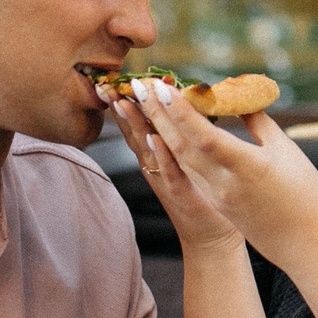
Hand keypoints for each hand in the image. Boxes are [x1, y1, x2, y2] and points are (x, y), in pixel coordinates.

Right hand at [108, 97, 239, 252]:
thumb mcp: (190, 160)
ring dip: (135, 126)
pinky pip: (168, 172)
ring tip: (123, 103)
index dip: (126, 103)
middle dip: (121, 109)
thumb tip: (190, 104)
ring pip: (146, 149)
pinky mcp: (180, 193)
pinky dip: (160, 156)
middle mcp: (155, 167)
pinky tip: (154, 139)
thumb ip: (186, 135)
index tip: (114, 80)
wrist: (211, 237)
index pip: (138, 124)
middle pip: (134, 132)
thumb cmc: (204, 194)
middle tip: (106, 85)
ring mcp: (164, 180)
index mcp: (157, 156)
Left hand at [127, 84, 317, 265]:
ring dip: (160, 129)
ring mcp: (218, 196)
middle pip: (183, 145)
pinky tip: (162, 136)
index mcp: (247, 167)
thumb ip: (259, 122)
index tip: (164, 87)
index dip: (182, 111)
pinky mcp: (218, 204)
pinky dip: (173, 151)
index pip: (204, 136)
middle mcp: (225, 184)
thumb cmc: (307, 195)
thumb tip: (239, 98)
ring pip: (181, 159)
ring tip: (144, 105)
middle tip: (139, 86)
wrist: (309, 246)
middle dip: (159, 114)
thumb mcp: (287, 151)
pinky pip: (190, 172)